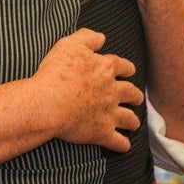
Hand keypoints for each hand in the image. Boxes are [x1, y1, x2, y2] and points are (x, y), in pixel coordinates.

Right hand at [32, 28, 142, 152]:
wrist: (47, 103)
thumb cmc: (55, 72)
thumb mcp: (69, 44)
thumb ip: (87, 37)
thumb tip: (102, 38)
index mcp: (106, 68)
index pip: (124, 67)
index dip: (127, 69)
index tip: (127, 72)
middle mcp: (112, 91)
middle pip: (132, 93)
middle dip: (135, 96)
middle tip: (135, 98)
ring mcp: (109, 113)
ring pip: (130, 119)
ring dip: (133, 121)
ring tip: (133, 123)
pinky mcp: (102, 133)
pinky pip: (119, 142)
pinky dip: (123, 145)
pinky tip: (124, 145)